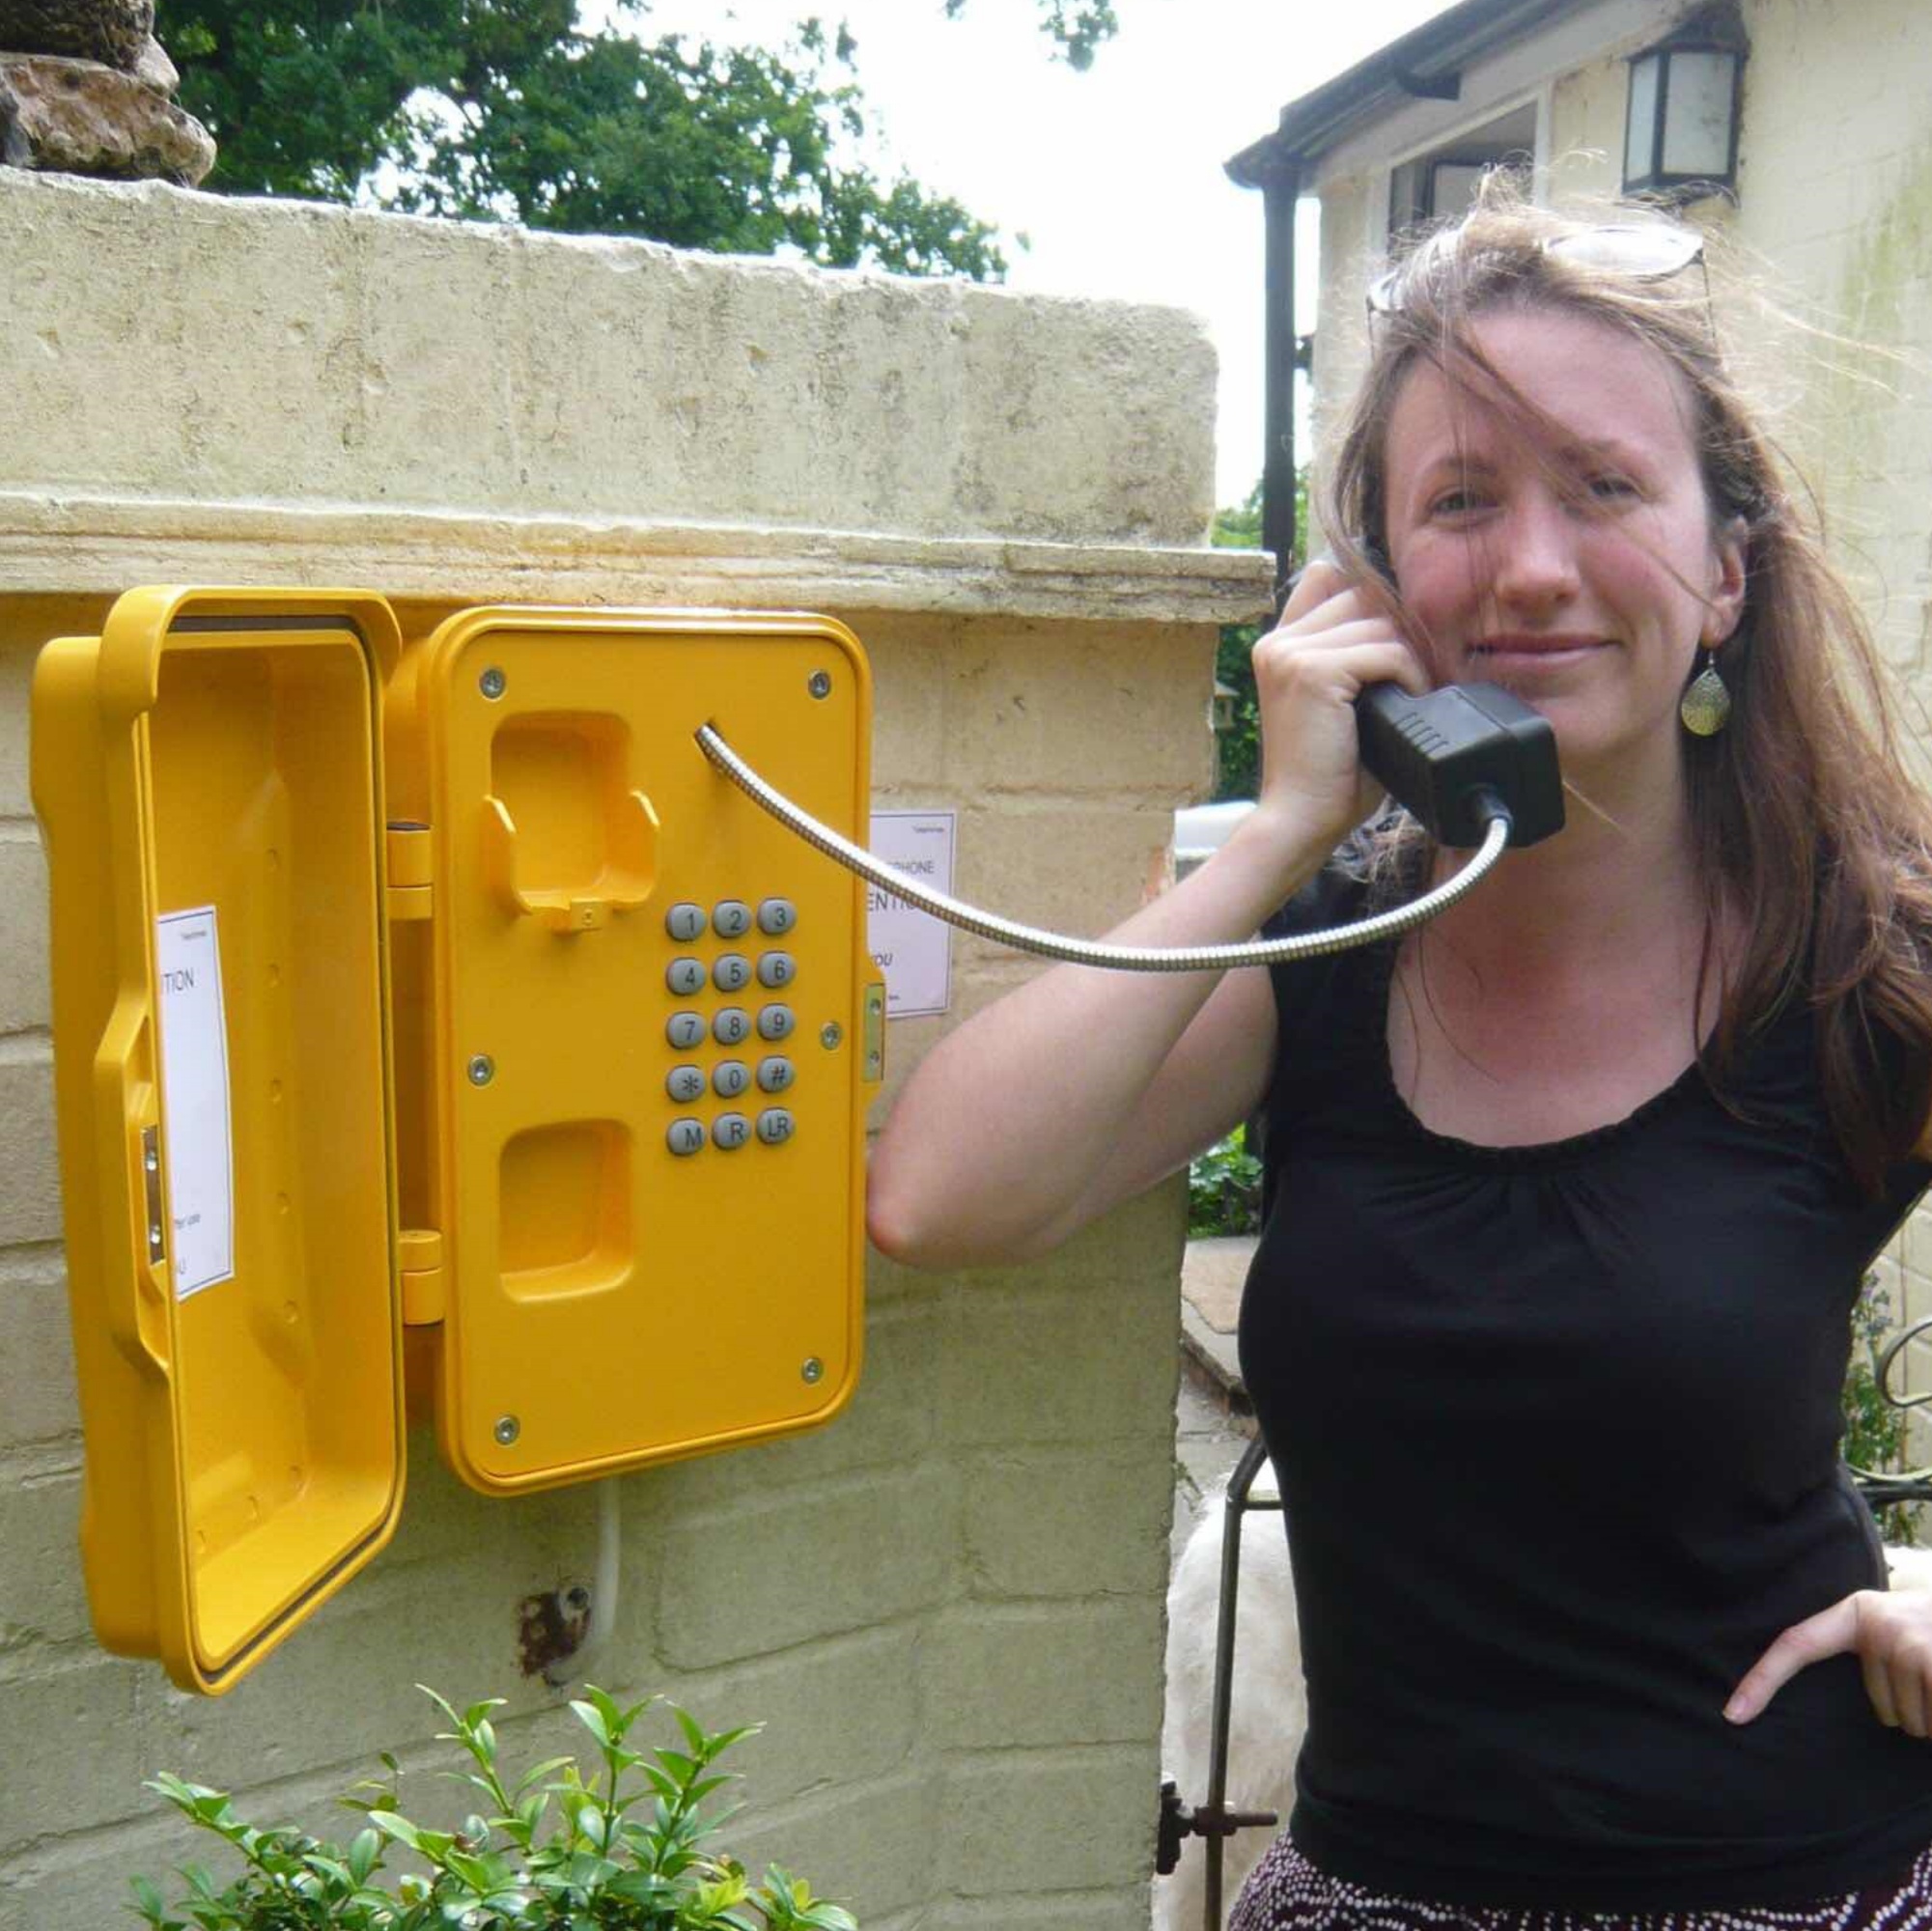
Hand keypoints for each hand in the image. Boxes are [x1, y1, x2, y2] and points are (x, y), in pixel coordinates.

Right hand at [1247, 558, 1428, 857]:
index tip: (1388, 641)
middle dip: (1396, 632)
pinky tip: (1400, 709)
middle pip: (1363, 596)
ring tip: (1403, 700)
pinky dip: (1408, 678)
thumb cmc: (1328, 773)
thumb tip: (1408, 618)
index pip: (1328, 577)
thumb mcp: (1339, 703)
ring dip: (1406, 659)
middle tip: (1408, 678)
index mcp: (1278, 646)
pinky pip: (1386, 651)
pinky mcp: (1313, 672)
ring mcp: (1291, 654)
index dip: (1366, 598)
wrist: (1301, 821)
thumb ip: (1354, 656)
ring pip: (1380, 622)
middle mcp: (1277, 642)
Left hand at [1726, 1588, 1931, 1734]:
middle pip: (1881, 1711)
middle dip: (1913, 1710)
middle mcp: (1876, 1622)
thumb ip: (1867, 1657)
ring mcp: (1908, 1642)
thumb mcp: (1898, 1631)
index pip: (1794, 1644)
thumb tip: (1849, 1706)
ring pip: (1913, 1724)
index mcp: (1856, 1613)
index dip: (1761, 1680)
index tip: (1731, 1715)